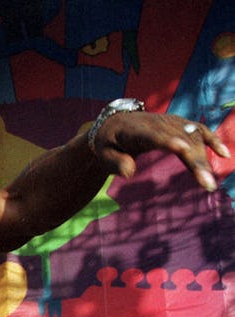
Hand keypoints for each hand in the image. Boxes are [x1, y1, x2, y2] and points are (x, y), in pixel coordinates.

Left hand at [91, 111, 228, 191]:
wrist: (116, 123)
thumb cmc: (108, 143)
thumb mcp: (104, 154)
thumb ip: (115, 162)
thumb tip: (129, 172)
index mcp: (138, 129)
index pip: (155, 135)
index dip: (168, 141)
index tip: (182, 149)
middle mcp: (158, 123)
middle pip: (181, 139)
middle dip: (195, 160)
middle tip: (206, 183)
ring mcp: (171, 122)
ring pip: (192, 137)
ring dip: (204, 158)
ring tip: (209, 182)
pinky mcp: (179, 124)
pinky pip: (199, 130)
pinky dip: (212, 140)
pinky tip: (225, 153)